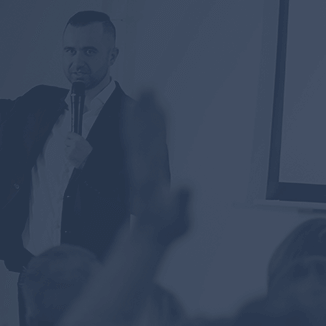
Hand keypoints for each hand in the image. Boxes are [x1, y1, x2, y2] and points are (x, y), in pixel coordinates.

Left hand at [121, 90, 188, 245]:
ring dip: (142, 113)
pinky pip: (138, 142)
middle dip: (146, 112)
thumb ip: (182, 202)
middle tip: (148, 88)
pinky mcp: (141, 167)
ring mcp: (139, 167)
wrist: (146, 237)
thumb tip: (186, 185)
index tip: (157, 107)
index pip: (153, 146)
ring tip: (145, 91)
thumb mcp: (178, 220)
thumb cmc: (165, 228)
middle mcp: (141, 169)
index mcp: (150, 178)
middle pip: (144, 135)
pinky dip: (139, 124)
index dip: (156, 127)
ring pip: (139, 136)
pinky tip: (140, 109)